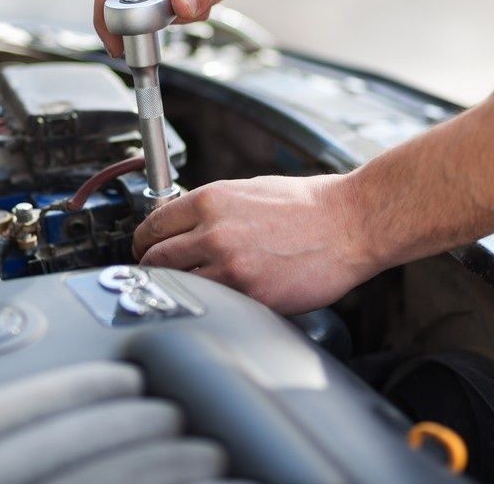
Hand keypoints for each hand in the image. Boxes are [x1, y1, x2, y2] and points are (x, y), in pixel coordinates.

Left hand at [132, 175, 379, 314]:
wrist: (351, 224)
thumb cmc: (308, 205)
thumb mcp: (249, 190)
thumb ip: (211, 208)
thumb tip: (183, 224)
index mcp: (211, 201)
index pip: (153, 224)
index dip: (143, 240)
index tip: (144, 247)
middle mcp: (214, 232)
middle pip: (156, 258)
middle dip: (151, 266)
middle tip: (156, 271)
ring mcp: (230, 267)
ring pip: (179, 284)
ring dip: (178, 286)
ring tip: (188, 284)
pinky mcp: (250, 295)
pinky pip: (213, 303)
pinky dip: (210, 301)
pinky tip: (220, 296)